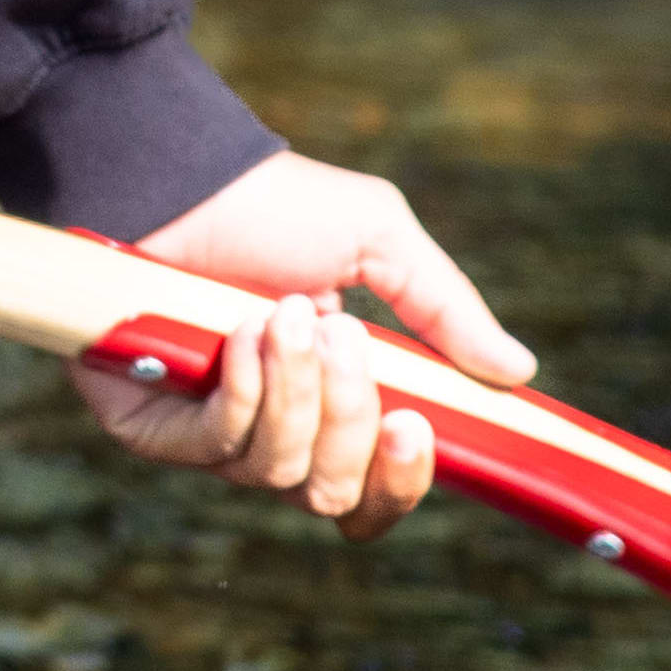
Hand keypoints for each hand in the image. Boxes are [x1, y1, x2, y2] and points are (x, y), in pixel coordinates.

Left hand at [70, 149, 532, 536]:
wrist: (174, 176)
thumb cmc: (271, 205)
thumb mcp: (378, 242)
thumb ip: (445, 311)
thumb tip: (519, 373)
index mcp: (334, 406)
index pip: (378, 493)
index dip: (402, 479)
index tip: (413, 424)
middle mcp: (274, 434)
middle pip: (336, 495)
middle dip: (348, 415)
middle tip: (341, 334)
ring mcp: (210, 437)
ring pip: (280, 472)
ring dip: (295, 389)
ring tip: (283, 312)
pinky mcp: (152, 427)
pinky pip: (216, 446)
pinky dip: (243, 389)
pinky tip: (239, 332)